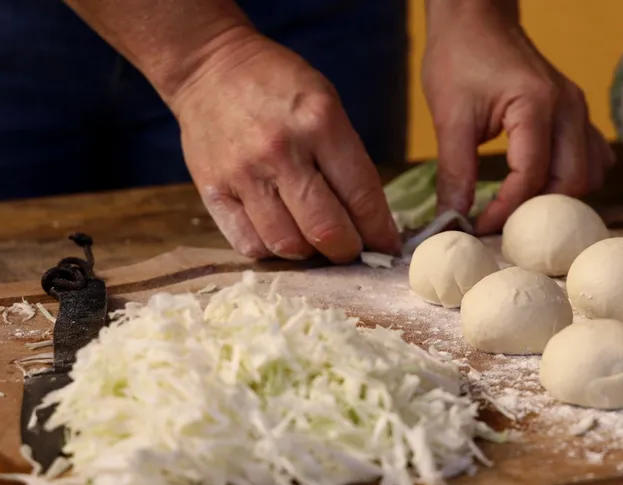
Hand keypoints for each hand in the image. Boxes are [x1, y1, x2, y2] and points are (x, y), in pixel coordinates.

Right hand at [166, 32, 399, 261]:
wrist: (209, 68)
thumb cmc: (279, 87)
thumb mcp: (327, 104)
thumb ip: (347, 159)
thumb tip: (369, 220)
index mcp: (320, 124)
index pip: (361, 197)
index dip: (380, 232)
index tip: (387, 247)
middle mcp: (282, 151)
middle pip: (326, 230)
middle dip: (348, 250)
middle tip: (352, 249)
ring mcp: (244, 174)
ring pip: (287, 244)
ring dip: (310, 254)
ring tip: (316, 242)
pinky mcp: (213, 190)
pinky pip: (248, 243)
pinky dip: (272, 250)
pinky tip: (281, 235)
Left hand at [422, 2, 614, 233]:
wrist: (476, 20)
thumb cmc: (460, 58)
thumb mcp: (449, 116)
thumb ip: (454, 172)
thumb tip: (452, 220)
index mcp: (536, 105)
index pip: (531, 176)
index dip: (506, 210)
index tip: (479, 227)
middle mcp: (568, 108)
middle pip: (570, 182)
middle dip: (537, 211)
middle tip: (502, 225)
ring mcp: (578, 110)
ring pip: (589, 174)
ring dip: (558, 198)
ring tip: (520, 209)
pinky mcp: (577, 114)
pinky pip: (592, 158)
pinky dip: (573, 179)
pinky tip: (544, 187)